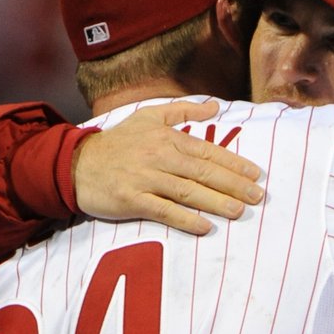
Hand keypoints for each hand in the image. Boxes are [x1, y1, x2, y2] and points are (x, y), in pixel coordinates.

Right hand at [73, 100, 264, 234]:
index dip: (234, 163)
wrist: (76, 164)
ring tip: (240, 211)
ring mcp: (146, 179)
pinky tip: (205, 227)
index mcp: (166, 138)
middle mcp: (159, 157)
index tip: (256, 174)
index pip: (208, 152)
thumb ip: (182, 111)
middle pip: (203, 172)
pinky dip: (186, 219)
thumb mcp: (147, 117)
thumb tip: (214, 106)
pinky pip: (164, 211)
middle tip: (258, 196)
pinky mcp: (132, 200)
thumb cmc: (117, 143)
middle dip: (234, 184)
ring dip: (216, 202)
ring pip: (188, 191)